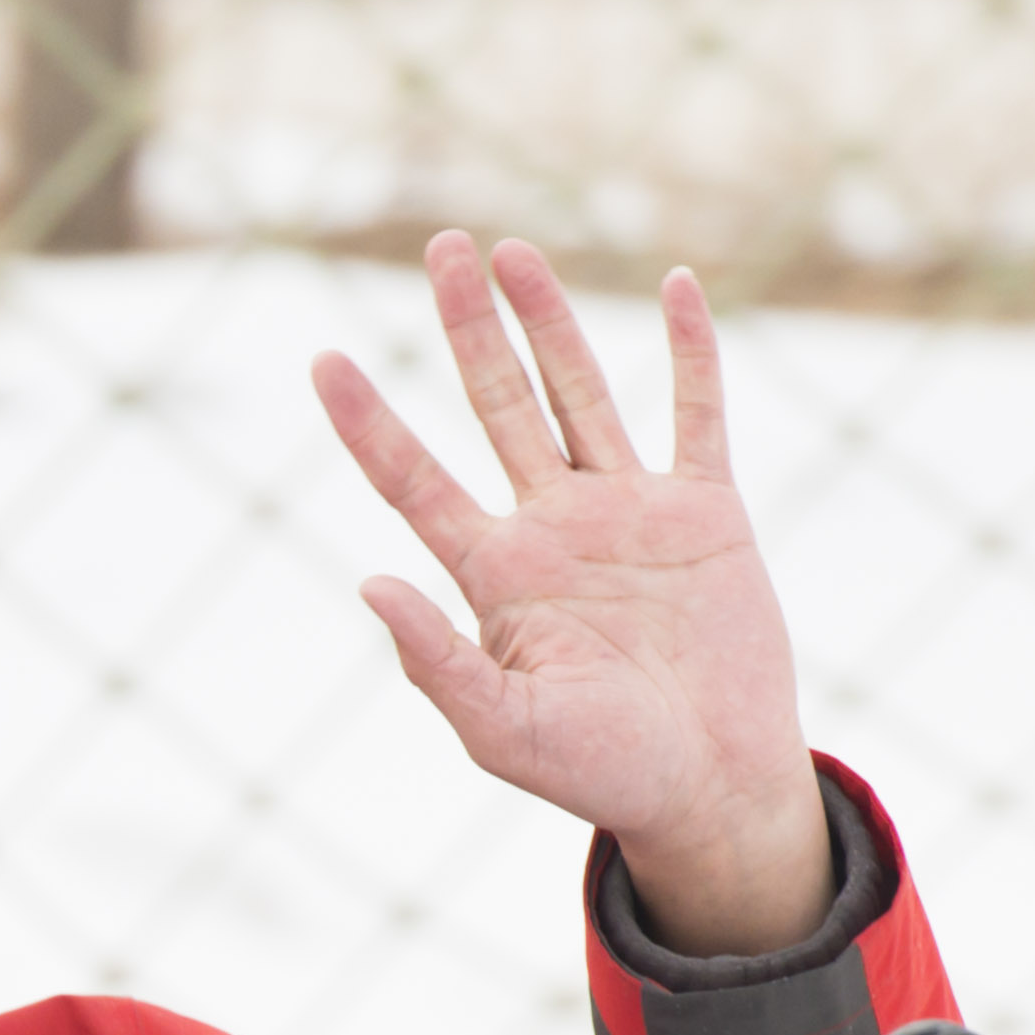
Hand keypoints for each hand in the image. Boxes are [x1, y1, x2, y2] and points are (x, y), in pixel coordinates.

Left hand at [315, 232, 835, 956]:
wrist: (710, 788)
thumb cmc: (602, 774)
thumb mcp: (504, 731)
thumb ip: (437, 662)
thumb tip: (368, 585)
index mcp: (495, 575)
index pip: (414, 480)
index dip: (369, 422)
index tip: (323, 359)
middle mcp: (552, 526)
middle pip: (496, 405)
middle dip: (467, 328)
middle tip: (439, 247)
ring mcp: (629, 511)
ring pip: (579, 392)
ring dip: (550, 321)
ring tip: (511, 251)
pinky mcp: (705, 513)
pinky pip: (697, 413)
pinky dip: (689, 351)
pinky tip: (677, 286)